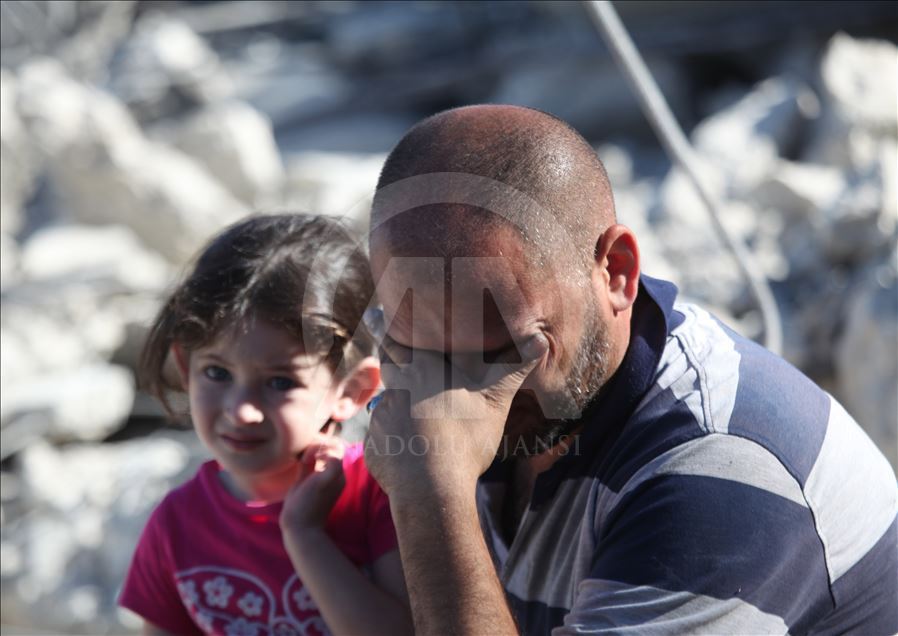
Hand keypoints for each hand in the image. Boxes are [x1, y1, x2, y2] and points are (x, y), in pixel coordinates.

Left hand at [279, 430, 345, 534]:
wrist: (299, 528)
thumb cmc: (298, 508)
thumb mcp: (303, 482)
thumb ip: (307, 468)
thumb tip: (305, 453)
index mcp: (335, 478)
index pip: (336, 452)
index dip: (321, 446)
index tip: (304, 455)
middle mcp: (340, 477)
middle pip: (338, 447)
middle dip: (320, 443)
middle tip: (304, 453)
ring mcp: (336, 478)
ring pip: (338, 447)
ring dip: (319, 447)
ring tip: (305, 458)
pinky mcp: (328, 480)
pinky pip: (334, 457)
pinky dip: (320, 452)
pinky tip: (306, 460)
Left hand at [365, 333, 547, 498]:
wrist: (432, 489)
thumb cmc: (465, 439)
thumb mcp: (495, 402)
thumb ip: (513, 369)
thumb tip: (542, 340)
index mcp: (420, 370)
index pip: (394, 339)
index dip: (389, 330)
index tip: (379, 316)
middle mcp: (395, 388)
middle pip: (385, 364)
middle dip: (391, 360)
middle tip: (400, 363)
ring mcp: (381, 418)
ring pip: (385, 402)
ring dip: (396, 404)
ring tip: (415, 414)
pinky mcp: (375, 447)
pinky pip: (383, 437)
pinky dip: (393, 438)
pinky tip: (412, 450)